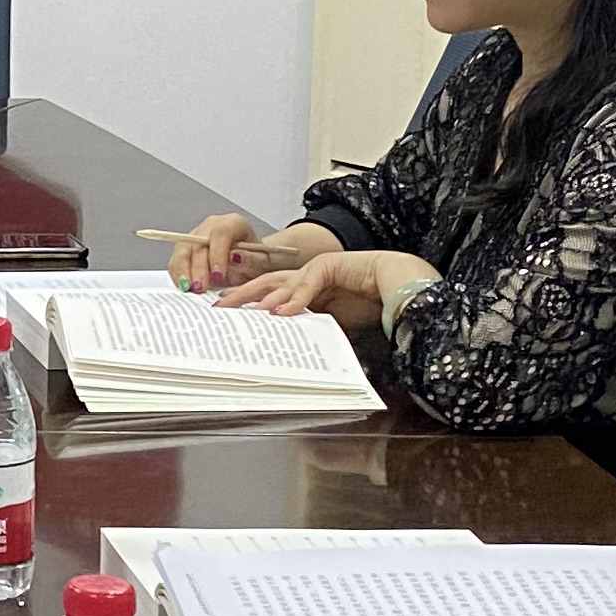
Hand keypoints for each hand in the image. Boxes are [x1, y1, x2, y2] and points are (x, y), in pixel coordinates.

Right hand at [165, 213, 265, 290]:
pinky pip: (176, 260)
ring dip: (183, 271)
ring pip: (182, 250)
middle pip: (197, 242)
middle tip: (201, 288)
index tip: (218, 276)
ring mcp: (196, 237)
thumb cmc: (258, 262)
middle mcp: (211, 226)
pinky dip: (178, 275)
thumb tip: (235, 257)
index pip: (220, 233)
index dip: (217, 254)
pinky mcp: (186, 250)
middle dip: (197, 267)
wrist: (252, 266)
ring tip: (189, 290)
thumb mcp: (263, 263)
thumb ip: (251, 260)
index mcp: (233, 223)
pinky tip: (184, 287)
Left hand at [220, 248, 422, 323]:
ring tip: (246, 314)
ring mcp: (315, 269)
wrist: (396, 284)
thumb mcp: (332, 323)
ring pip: (281, 282)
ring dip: (263, 299)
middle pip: (264, 283)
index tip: (226, 318)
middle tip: (218, 309)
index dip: (246, 304)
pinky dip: (296, 298)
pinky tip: (283, 312)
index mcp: (301, 288)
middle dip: (240, 296)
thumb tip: (287, 350)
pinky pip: (309, 283)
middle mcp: (303, 276)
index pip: (267, 294)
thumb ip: (309, 329)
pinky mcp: (331, 265)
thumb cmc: (367, 303)